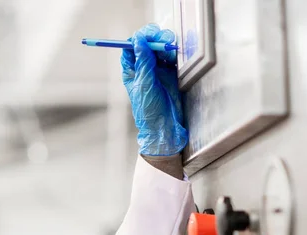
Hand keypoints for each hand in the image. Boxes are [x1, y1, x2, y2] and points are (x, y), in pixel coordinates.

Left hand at [121, 23, 187, 155]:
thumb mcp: (144, 84)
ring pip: (160, 49)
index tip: (147, 35)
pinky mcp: (171, 73)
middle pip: (147, 45)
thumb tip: (139, 41)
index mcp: (132, 71)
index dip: (138, 38)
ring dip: (165, 45)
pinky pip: (172, 57)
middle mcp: (144, 68)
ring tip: (170, 50)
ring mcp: (158, 70)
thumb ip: (144, 62)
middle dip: (154, 39)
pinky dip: (174, 53)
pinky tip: (175, 58)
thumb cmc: (149, 109)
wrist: (165, 125)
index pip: (131, 47)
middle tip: (162, 39)